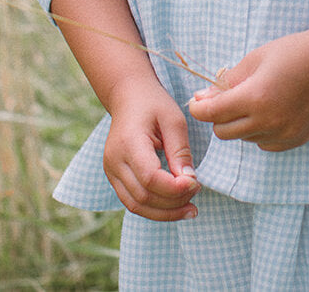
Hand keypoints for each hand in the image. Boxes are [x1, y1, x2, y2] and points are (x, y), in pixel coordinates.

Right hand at [103, 80, 199, 220]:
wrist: (128, 95)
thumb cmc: (153, 103)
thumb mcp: (174, 120)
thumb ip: (180, 151)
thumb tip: (189, 181)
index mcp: (128, 142)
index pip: (150, 177)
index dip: (174, 188)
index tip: (197, 183)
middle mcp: (114, 160)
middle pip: (143, 196)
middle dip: (173, 202)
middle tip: (197, 191)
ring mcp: (110, 171)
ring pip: (136, 205)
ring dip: (165, 213)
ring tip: (190, 208)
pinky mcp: (114, 177)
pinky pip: (133, 201)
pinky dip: (154, 209)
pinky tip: (175, 206)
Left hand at [187, 31, 308, 151]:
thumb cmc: (289, 53)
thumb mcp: (253, 59)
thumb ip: (226, 82)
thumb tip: (201, 98)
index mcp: (255, 97)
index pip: (212, 113)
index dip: (199, 108)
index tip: (196, 102)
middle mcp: (268, 121)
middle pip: (223, 132)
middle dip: (218, 116)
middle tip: (226, 99)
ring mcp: (282, 134)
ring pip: (243, 138)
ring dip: (240, 124)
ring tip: (255, 101)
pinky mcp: (294, 140)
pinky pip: (263, 143)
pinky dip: (259, 131)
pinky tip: (271, 111)